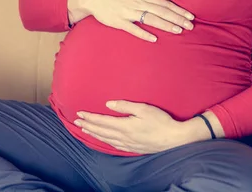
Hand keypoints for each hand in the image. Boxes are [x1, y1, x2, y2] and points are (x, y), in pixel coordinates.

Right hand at [68, 0, 194, 41]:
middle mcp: (136, 2)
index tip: (189, 16)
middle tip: (190, 26)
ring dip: (165, 25)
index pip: (164, 3)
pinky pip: (133, 29)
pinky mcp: (119, 22)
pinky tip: (154, 39)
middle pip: (161, 11)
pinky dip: (144, 34)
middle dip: (177, 19)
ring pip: (150, 19)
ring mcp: (128, 13)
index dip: (178, 10)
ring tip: (178, 31)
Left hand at [74, 100, 203, 153]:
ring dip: (94, 134)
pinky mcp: (134, 148)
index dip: (90, 117)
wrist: (174, 138)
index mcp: (125, 126)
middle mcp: (123, 137)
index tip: (80, 113)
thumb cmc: (161, 121)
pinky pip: (114, 146)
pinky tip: (103, 140)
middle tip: (76, 121)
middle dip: (88, 125)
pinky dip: (105, 142)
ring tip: (84, 130)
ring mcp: (128, 144)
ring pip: (106, 139)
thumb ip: (125, 105)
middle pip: (101, 131)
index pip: (102, 121)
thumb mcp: (143, 108)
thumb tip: (108, 103)